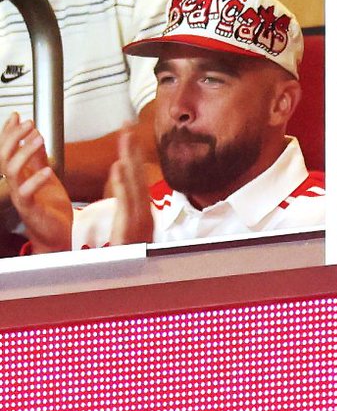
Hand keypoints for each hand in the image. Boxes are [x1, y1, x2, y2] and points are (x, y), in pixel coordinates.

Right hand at [0, 112, 72, 253]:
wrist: (57, 234)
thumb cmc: (49, 207)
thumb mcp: (45, 175)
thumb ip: (38, 158)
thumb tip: (35, 136)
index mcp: (20, 176)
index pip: (8, 151)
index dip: (9, 133)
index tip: (16, 116)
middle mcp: (16, 185)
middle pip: (4, 159)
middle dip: (13, 138)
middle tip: (28, 123)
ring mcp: (21, 197)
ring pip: (12, 173)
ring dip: (23, 153)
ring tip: (37, 139)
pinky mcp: (31, 208)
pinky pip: (27, 193)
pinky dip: (36, 180)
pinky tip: (47, 169)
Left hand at [108, 128, 152, 245]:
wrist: (139, 283)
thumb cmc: (133, 254)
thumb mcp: (129, 220)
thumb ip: (123, 194)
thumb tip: (117, 168)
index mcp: (143, 208)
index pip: (137, 174)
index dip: (132, 152)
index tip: (127, 132)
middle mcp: (144, 211)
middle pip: (138, 174)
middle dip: (132, 150)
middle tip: (127, 127)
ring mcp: (139, 219)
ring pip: (134, 185)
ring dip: (130, 162)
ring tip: (125, 142)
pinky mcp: (132, 227)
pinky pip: (128, 201)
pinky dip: (125, 185)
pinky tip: (120, 170)